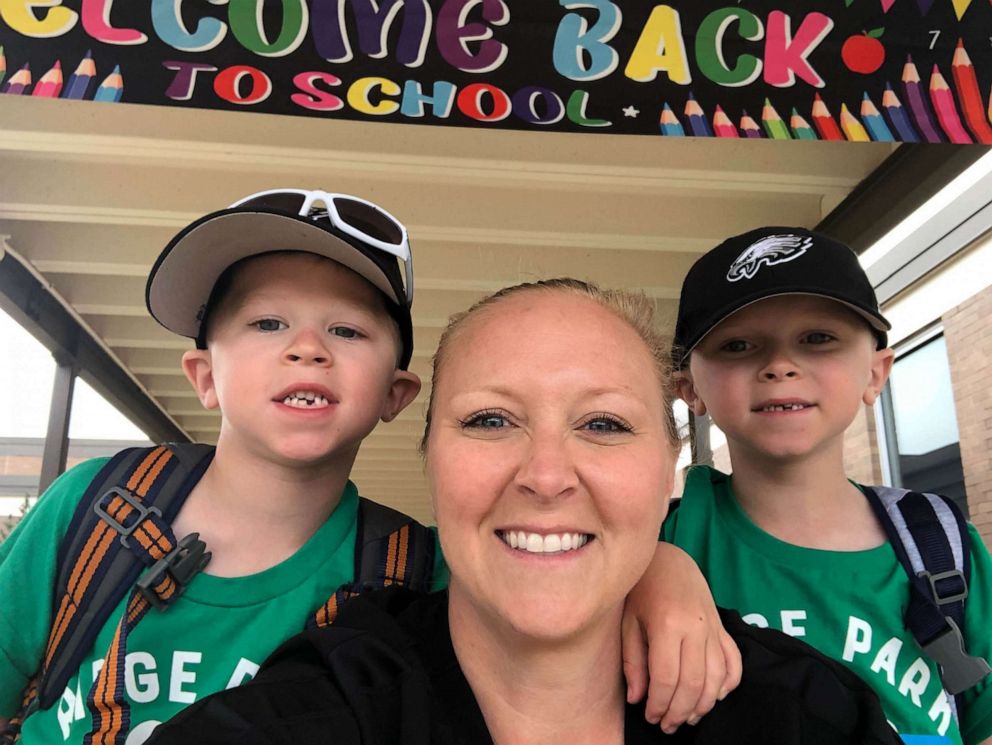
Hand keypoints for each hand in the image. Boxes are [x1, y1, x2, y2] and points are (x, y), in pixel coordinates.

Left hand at [621, 542, 741, 733]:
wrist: (668, 559)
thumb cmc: (641, 589)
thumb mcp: (627, 621)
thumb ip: (633, 661)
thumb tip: (637, 699)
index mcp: (668, 624)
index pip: (666, 677)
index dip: (658, 704)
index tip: (649, 716)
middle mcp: (695, 627)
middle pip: (693, 683)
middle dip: (679, 711)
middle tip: (666, 725)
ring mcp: (713, 627)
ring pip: (717, 677)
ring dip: (703, 704)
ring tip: (686, 717)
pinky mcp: (723, 626)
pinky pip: (734, 661)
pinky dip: (728, 683)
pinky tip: (714, 696)